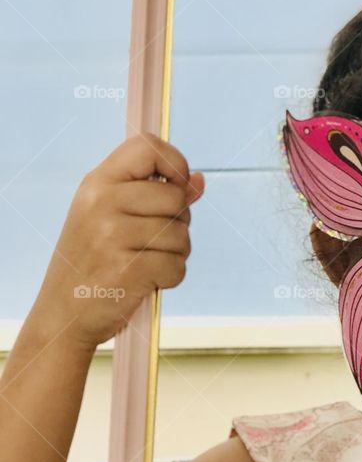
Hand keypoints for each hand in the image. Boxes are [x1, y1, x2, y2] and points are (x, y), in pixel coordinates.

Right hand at [31, 131, 203, 351]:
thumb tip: (199, 181)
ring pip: (180, 235)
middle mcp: (102, 202)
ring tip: (146, 262)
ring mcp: (112, 235)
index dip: (175, 163)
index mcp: (97, 183)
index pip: (148, 146)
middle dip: (178, 222)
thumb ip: (156, 195)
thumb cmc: (93, 262)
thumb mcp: (111, 217)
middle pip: (175, 198)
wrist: (63, 314)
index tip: (176, 186)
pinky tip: (146, 282)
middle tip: (153, 241)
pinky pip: (177, 266)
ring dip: (175, 254)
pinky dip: (170, 278)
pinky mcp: (126, 269)